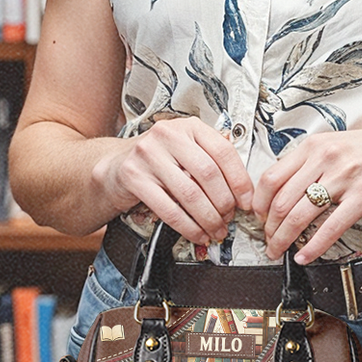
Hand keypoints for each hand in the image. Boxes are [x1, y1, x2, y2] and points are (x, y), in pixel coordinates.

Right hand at [95, 117, 255, 246]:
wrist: (113, 166)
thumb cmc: (156, 161)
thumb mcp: (185, 150)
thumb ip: (211, 160)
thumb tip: (244, 190)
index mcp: (188, 127)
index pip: (223, 152)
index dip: (239, 180)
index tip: (247, 201)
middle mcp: (169, 135)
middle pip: (208, 175)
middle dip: (224, 204)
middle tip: (229, 219)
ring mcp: (149, 154)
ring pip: (190, 194)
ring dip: (208, 219)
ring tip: (215, 230)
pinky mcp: (134, 177)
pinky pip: (168, 208)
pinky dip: (187, 226)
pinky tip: (196, 233)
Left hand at [253, 119, 361, 262]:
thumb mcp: (340, 144)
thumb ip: (313, 162)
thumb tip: (285, 187)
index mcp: (316, 145)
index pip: (271, 177)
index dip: (259, 204)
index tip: (258, 218)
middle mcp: (327, 158)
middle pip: (281, 199)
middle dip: (269, 227)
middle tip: (267, 241)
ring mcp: (346, 177)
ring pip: (300, 214)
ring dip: (284, 239)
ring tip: (280, 251)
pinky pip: (330, 227)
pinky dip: (313, 247)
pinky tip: (306, 256)